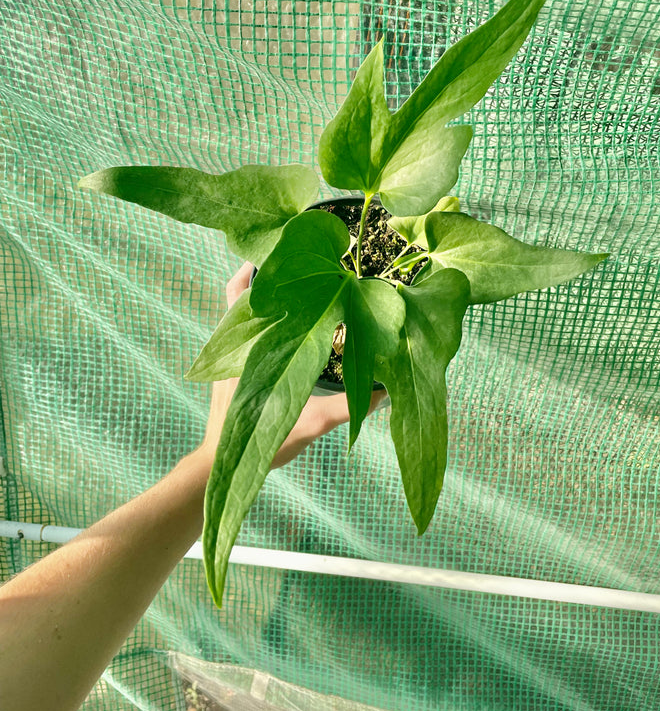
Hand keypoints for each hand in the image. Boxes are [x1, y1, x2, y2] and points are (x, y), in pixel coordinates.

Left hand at [199, 261, 387, 467]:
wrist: (224, 462)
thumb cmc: (265, 440)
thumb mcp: (312, 422)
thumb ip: (347, 406)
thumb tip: (385, 391)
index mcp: (250, 344)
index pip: (240, 289)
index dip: (254, 264)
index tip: (281, 247)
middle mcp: (235, 343)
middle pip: (239, 291)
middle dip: (263, 270)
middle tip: (294, 257)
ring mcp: (230, 355)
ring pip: (239, 310)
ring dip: (261, 294)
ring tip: (295, 283)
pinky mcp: (232, 369)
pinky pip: (243, 331)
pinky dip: (262, 319)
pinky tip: (289, 324)